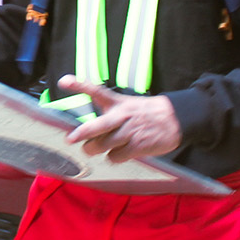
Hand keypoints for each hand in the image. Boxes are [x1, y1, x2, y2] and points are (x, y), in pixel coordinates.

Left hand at [57, 75, 181, 162]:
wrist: (176, 119)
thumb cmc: (147, 113)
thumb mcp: (128, 104)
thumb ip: (110, 113)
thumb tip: (90, 129)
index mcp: (118, 103)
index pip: (96, 91)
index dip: (79, 85)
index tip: (63, 81)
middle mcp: (122, 116)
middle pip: (97, 125)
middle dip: (82, 133)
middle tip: (70, 139)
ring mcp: (130, 132)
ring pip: (103, 145)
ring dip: (94, 149)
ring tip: (92, 149)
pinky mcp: (138, 146)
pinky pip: (116, 156)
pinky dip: (113, 157)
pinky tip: (116, 153)